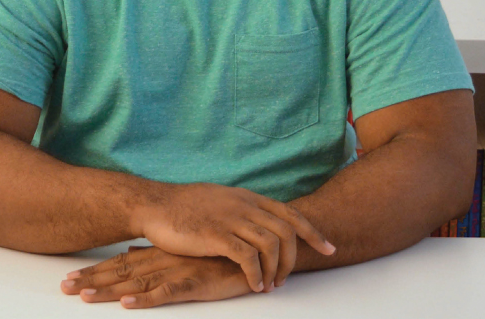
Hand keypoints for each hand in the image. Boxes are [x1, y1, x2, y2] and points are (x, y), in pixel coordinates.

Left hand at [61, 246, 255, 307]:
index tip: (69, 278)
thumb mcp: (179, 252)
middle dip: (92, 281)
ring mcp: (178, 271)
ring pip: (137, 283)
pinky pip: (167, 293)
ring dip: (110, 291)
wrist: (252, 251)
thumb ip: (151, 253)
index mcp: (158, 254)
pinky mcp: (195, 284)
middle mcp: (163, 260)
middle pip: (120, 273)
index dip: (94, 272)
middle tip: (64, 287)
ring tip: (85, 297)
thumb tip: (127, 252)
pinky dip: (148, 299)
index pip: (119, 263)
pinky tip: (130, 304)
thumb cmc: (216, 254)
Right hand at [129, 182, 333, 291]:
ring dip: (275, 271)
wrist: (156, 206)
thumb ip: (243, 209)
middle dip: (293, 260)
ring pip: (271, 245)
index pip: (290, 214)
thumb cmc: (186, 207)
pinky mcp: (216, 235)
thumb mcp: (222, 200)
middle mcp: (245, 206)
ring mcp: (231, 219)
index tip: (328, 248)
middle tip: (285, 280)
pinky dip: (256, 274)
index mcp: (248, 198)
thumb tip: (260, 221)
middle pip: (286, 232)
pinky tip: (254, 286)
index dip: (313, 232)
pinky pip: (248, 257)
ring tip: (268, 287)